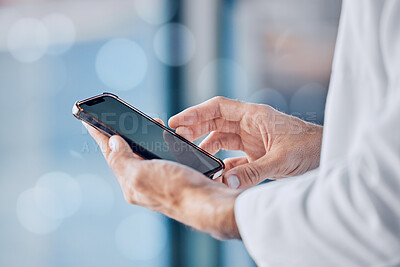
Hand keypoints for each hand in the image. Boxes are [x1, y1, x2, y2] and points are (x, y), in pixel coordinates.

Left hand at [84, 122, 240, 239]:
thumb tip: (113, 143)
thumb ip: (123, 160)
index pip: (110, 155)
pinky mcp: (175, 177)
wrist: (210, 205)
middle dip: (121, 136)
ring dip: (141, 140)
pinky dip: (158, 146)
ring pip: (144, 155)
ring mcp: (159, 180)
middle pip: (126, 154)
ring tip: (144, 127)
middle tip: (118, 119)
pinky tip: (163, 142)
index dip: (99, 135)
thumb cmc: (179, 191)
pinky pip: (159, 158)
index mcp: (131, 182)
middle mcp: (142, 182)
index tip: (88, 120)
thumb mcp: (143, 174)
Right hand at [169, 96, 322, 188]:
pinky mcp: (258, 153)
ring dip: (207, 148)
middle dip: (195, 129)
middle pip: (215, 122)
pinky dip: (223, 164)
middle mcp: (250, 125)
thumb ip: (252, 172)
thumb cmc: (310, 148)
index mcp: (254, 116)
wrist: (328, 154)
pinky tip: (216, 174)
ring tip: (194, 159)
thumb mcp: (281, 160)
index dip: (195, 113)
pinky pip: (233, 156)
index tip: (176, 122)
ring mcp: (253, 139)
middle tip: (177, 140)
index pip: (218, 108)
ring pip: (222, 139)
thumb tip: (224, 182)